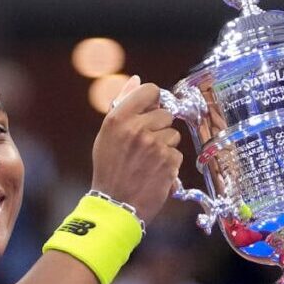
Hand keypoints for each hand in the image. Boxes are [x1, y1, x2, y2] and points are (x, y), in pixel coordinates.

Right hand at [91, 75, 182, 222]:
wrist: (114, 204)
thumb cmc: (109, 168)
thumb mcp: (107, 133)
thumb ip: (122, 104)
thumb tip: (137, 79)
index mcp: (119, 118)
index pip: (150, 90)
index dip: (153, 101)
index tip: (150, 111)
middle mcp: (137, 128)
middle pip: (166, 113)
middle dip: (158, 127)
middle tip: (144, 145)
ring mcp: (155, 145)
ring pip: (173, 134)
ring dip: (165, 145)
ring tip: (148, 160)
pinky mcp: (168, 161)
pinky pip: (177, 152)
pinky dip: (169, 162)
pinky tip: (154, 171)